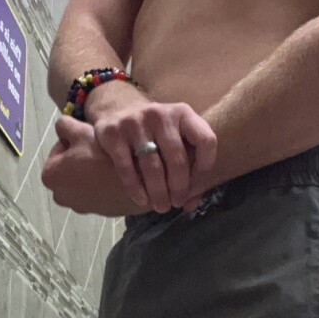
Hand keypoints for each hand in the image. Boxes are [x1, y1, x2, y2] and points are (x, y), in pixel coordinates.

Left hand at [41, 117, 118, 213]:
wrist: (136, 182)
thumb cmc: (102, 156)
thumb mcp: (80, 131)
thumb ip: (64, 125)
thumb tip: (62, 130)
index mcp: (49, 176)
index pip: (59, 148)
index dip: (75, 140)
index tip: (90, 139)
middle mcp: (59, 196)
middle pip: (69, 167)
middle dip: (81, 158)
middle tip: (99, 150)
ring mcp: (79, 207)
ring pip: (82, 180)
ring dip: (91, 171)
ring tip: (108, 163)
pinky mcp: (97, 211)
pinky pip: (95, 192)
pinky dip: (101, 184)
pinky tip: (114, 175)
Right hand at [84, 83, 217, 211]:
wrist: (118, 111)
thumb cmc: (156, 133)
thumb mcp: (176, 139)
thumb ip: (190, 169)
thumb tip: (191, 205)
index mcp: (183, 113)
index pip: (206, 140)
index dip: (205, 166)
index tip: (196, 184)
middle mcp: (161, 114)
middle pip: (177, 159)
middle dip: (179, 187)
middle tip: (176, 203)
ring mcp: (135, 122)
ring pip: (152, 167)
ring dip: (158, 192)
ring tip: (161, 206)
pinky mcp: (113, 133)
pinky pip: (127, 168)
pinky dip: (136, 188)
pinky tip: (142, 200)